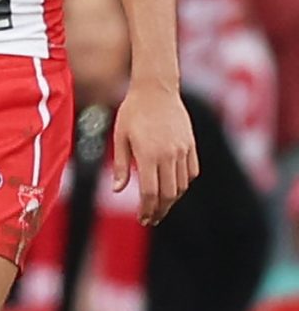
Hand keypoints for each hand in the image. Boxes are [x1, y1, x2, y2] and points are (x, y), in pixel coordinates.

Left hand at [110, 85, 197, 223]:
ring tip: (160, 207)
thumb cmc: (132, 112)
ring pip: (181, 186)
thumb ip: (121, 165)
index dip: (147, 209)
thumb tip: (118, 190)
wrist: (156, 90)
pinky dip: (183, 184)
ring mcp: (183, 150)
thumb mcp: (120, 137)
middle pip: (168, 194)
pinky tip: (173, 189)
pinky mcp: (191, 145)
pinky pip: (191, 172)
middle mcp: (169, 155)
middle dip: (159, 210)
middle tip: (151, 219)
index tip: (143, 219)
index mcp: (149, 154)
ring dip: (171, 200)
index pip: (150, 192)